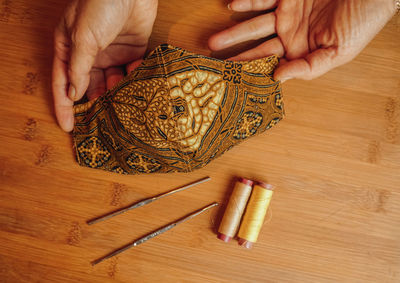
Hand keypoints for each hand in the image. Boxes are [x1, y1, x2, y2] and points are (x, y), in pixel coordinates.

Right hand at [52, 0, 157, 131]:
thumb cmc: (100, 4)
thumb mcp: (83, 37)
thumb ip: (79, 67)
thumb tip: (75, 94)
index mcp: (70, 48)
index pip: (64, 83)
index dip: (65, 106)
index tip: (68, 127)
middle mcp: (90, 53)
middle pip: (89, 86)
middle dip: (95, 104)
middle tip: (101, 123)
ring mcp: (112, 52)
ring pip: (112, 82)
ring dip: (117, 95)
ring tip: (122, 110)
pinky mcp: (133, 50)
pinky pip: (132, 72)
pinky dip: (134, 82)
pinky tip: (138, 93)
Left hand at [209, 0, 395, 81]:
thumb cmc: (362, 22)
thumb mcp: (338, 52)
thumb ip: (308, 67)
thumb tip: (278, 78)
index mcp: (301, 53)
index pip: (271, 65)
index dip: (252, 73)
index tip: (233, 83)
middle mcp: (290, 36)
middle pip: (257, 48)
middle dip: (236, 56)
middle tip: (214, 66)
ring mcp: (287, 15)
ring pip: (254, 25)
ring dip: (233, 32)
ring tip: (214, 43)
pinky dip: (248, 1)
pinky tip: (231, 6)